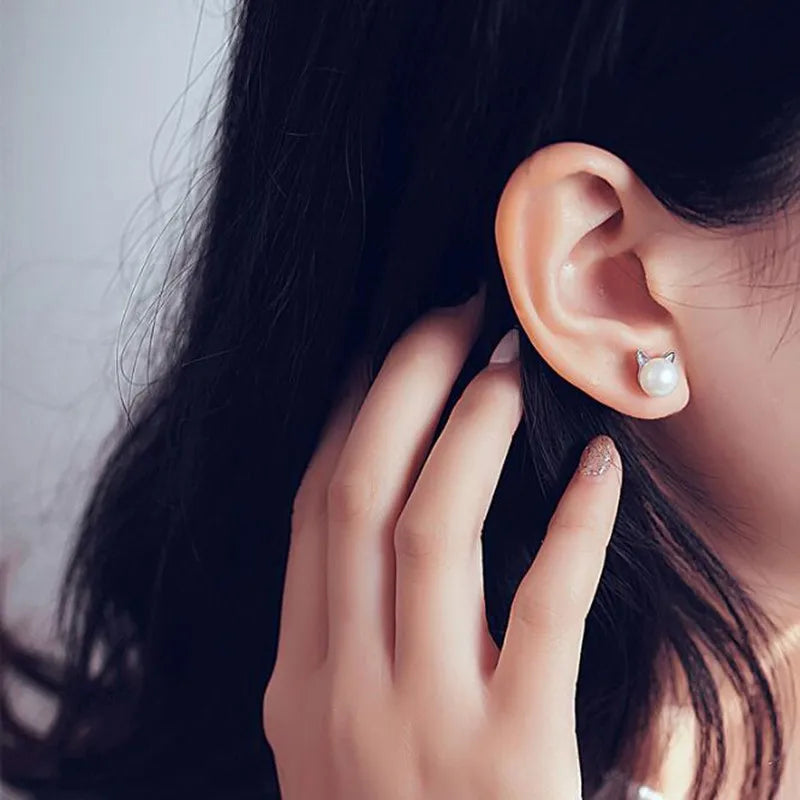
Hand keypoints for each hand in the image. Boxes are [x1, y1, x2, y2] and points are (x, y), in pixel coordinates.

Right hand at [263, 288, 622, 799]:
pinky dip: (572, 524)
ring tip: (509, 365)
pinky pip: (544, 607)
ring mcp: (420, 725)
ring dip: (470, 432)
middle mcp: (342, 692)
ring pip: (430, 530)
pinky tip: (600, 468)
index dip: (345, 416)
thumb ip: (354, 649)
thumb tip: (392, 526)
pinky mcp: (512, 760)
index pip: (311, 513)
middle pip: (357, 494)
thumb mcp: (342, 745)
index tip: (383, 351)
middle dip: (400, 388)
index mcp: (298, 685)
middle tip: (449, 316)